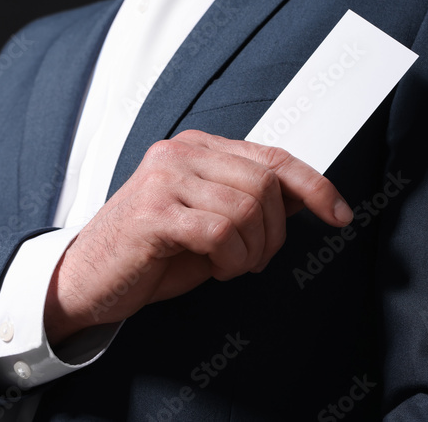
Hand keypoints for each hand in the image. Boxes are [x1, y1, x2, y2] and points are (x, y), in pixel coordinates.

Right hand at [44, 129, 351, 344]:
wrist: (88, 278)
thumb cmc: (149, 252)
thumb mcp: (208, 221)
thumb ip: (249, 202)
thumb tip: (307, 196)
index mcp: (195, 148)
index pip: (272, 155)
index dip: (314, 184)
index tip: (339, 214)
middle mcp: (179, 154)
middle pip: (266, 184)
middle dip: (275, 233)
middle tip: (254, 260)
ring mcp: (164, 180)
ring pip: (247, 209)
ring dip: (251, 252)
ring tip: (229, 265)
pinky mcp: (154, 213)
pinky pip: (221, 232)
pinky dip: (231, 260)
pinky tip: (215, 268)